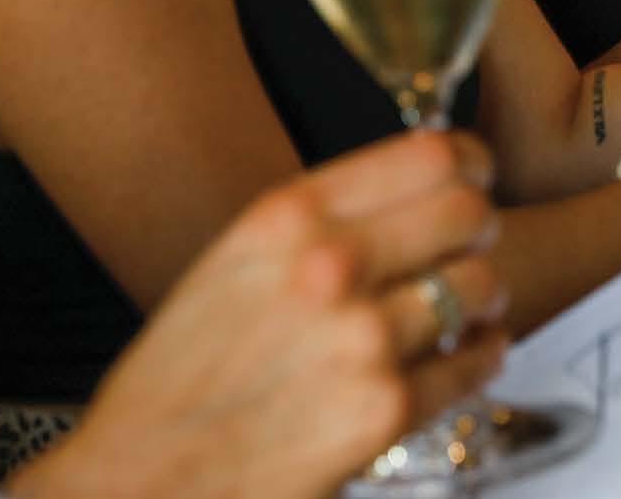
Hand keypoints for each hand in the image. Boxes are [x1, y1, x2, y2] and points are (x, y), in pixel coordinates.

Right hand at [12, 132, 507, 498]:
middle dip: (479, 230)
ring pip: (481, 286)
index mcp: (287, 219)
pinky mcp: (385, 409)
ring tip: (464, 313)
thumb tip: (421, 187)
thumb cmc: (180, 380)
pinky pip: (475, 362)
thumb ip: (323, 221)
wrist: (138, 481)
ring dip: (482, 300)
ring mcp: (363, 338)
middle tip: (473, 248)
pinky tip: (466, 357)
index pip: (430, 155)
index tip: (476, 178)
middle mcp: (328, 266)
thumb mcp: (236, 263)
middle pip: (468, 212)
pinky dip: (481, 358)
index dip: (470, 165)